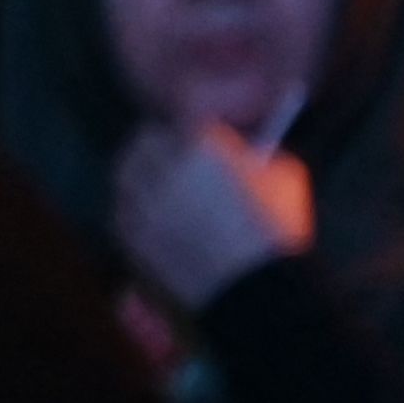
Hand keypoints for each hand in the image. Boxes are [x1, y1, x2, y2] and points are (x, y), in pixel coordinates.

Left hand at [113, 112, 316, 316]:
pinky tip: (154, 222)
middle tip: (166, 161)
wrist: (251, 286)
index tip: (191, 137)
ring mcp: (139, 198)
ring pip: (126, 176)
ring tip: (159, 193)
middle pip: (144, 142)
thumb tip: (240, 150)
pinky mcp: (126, 230)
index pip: (181, 117)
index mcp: (200, 144)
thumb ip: (255, 157)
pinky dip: (134, 213)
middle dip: (156, 149)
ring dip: (140, 180)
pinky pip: (122, 210)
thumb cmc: (275, 231)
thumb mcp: (282, 179)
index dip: (186, 129)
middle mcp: (162, 165)